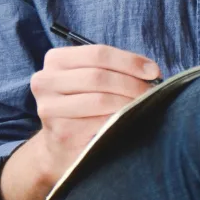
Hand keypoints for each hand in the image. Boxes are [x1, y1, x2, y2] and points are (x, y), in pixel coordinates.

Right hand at [28, 44, 161, 180]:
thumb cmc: (82, 106)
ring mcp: (50, 108)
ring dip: (128, 102)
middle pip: (99, 76)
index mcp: (55, 60)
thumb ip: (112, 68)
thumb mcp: (89, 79)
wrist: (59, 147)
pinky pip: (99, 122)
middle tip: (151, 91)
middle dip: (131, 83)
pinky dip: (119, 119)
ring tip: (144, 105)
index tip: (153, 71)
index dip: (129, 61)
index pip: (98, 53)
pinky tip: (130, 120)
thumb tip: (151, 70)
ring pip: (100, 99)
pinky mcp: (61, 132)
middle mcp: (45, 81)